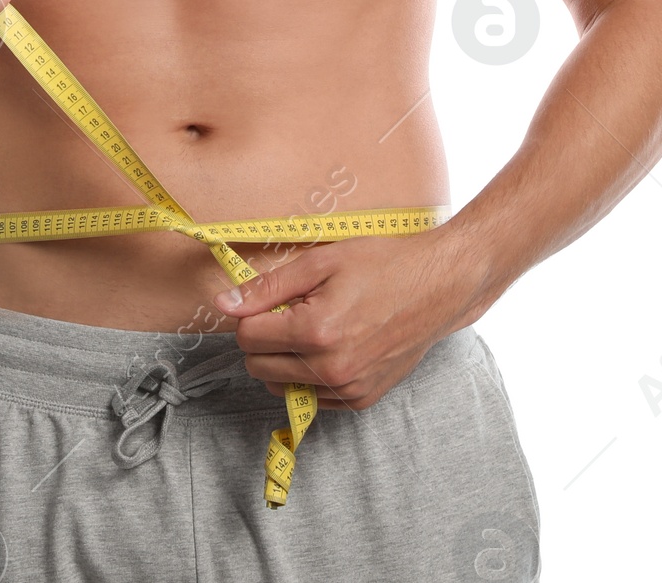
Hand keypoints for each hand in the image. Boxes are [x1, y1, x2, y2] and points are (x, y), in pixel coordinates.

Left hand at [211, 224, 483, 409]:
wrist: (438, 286)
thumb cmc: (382, 264)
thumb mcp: (321, 261)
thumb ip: (267, 286)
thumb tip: (223, 304)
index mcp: (315, 331)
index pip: (247, 337)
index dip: (250, 314)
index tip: (270, 299)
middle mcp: (330, 369)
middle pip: (258, 366)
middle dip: (264, 337)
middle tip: (293, 310)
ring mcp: (347, 389)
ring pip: (280, 385)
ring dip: (284, 358)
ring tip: (313, 327)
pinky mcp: (361, 400)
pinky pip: (311, 397)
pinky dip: (309, 374)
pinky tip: (332, 345)